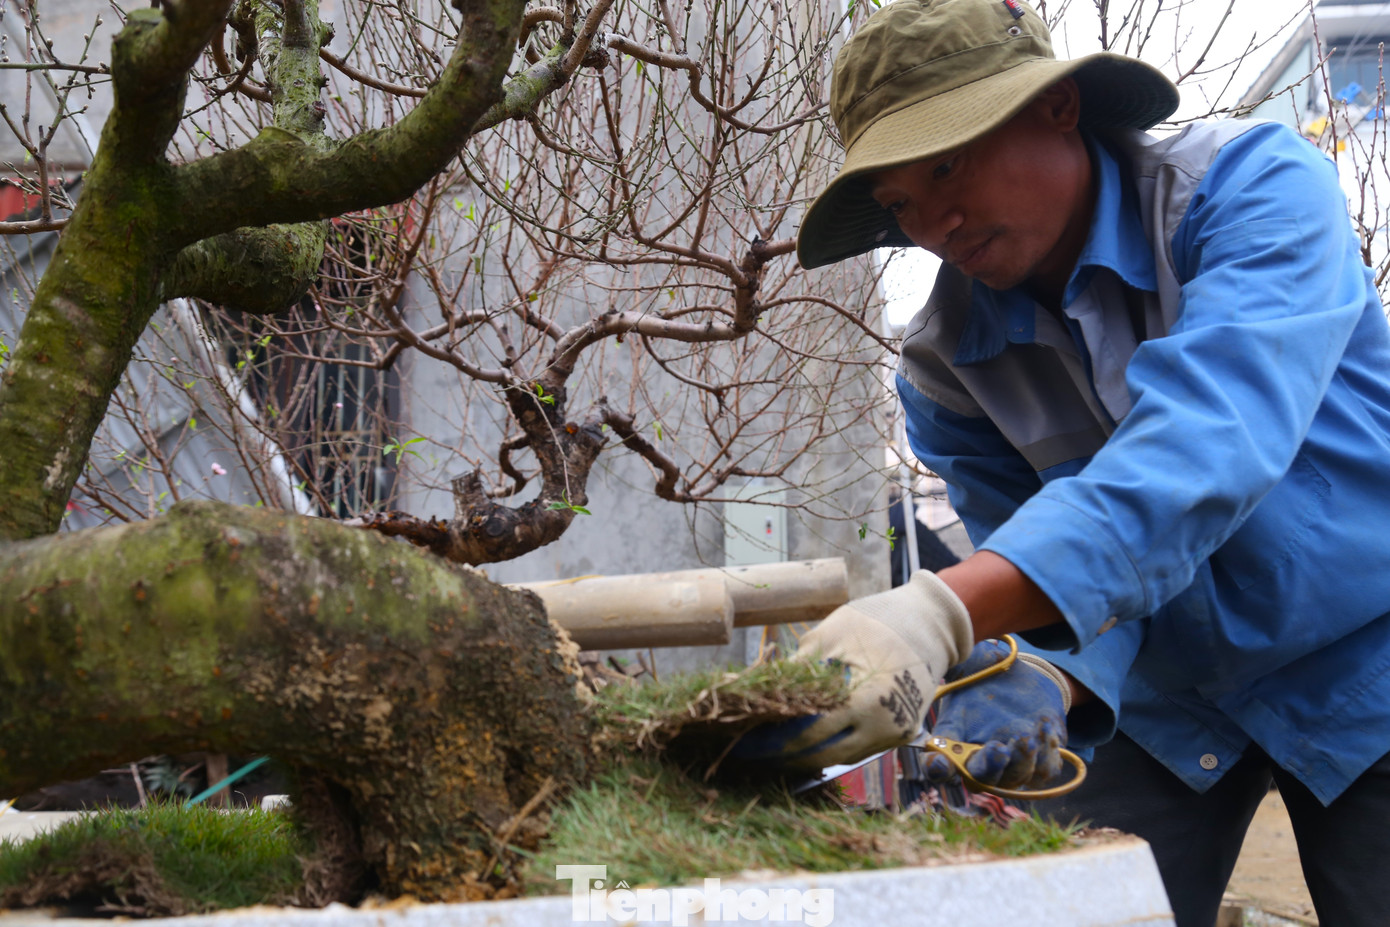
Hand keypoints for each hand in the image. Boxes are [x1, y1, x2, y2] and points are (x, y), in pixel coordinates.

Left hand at [732, 571, 973, 771]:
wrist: (930, 623)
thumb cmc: (878, 621)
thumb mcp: (830, 635)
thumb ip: (797, 669)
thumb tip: (758, 692)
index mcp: (864, 701)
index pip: (808, 734)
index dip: (772, 741)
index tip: (744, 742)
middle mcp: (883, 726)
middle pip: (823, 756)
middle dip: (784, 758)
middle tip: (752, 754)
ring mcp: (895, 734)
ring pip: (841, 758)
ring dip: (807, 757)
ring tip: (772, 752)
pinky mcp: (900, 733)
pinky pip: (859, 750)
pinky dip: (831, 749)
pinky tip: (807, 744)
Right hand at [924, 640, 1069, 790]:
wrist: (1019, 677)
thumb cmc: (982, 674)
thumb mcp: (965, 668)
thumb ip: (953, 666)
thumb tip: (937, 651)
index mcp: (953, 740)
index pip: (938, 764)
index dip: (936, 768)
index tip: (938, 763)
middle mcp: (980, 759)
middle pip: (981, 780)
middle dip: (990, 768)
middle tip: (997, 749)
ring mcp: (1011, 763)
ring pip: (1016, 778)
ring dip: (1022, 762)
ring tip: (1026, 737)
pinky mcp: (1040, 759)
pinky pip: (1045, 770)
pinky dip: (1047, 754)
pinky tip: (1044, 727)